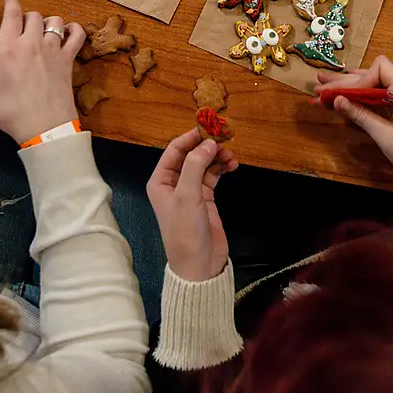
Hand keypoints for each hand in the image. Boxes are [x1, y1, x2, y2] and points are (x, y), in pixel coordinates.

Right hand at [0, 0, 83, 142]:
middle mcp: (31, 43)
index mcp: (8, 49)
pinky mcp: (68, 60)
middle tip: (23, 29)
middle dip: (27, 18)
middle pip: (33, 16)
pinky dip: (74, 30)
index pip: (11, 14)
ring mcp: (52, 50)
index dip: (10, 3)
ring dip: (49, 23)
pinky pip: (77, 35)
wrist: (44, 127)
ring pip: (55, 21)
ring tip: (43, 31)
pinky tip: (69, 34)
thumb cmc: (11, 115)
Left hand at [148, 127, 237, 281]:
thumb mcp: (187, 195)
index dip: (191, 137)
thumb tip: (208, 142)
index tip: (210, 127)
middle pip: (191, 155)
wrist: (199, 265)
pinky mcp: (205, 198)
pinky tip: (232, 165)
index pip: (175, 150)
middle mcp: (173, 184)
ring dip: (217, 157)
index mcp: (160, 181)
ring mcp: (190, 191)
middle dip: (207, 146)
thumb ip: (195, 165)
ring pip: (204, 164)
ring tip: (231, 155)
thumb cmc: (186, 231)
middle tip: (225, 138)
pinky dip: (222, 168)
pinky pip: (213, 175)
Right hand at [316, 55, 392, 191]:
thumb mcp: (385, 136)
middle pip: (372, 76)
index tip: (344, 97)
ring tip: (323, 89)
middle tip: (319, 87)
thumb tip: (338, 100)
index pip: (380, 68)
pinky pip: (378, 97)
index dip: (359, 79)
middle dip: (345, 83)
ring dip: (349, 89)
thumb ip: (361, 115)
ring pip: (372, 86)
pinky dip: (360, 98)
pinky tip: (343, 97)